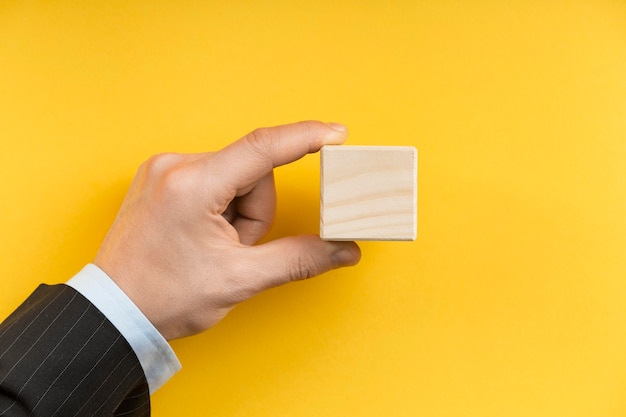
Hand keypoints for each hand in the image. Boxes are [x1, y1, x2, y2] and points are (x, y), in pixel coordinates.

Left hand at [94, 121, 360, 339]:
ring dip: (238, 212)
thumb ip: (298, 258)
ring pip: (233, 177)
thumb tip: (343, 250)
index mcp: (192, 186)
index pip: (262, 148)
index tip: (336, 133)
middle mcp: (174, 165)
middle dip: (255, 213)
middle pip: (251, 172)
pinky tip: (202, 234)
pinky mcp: (161, 177)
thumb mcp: (239, 280)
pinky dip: (220, 207)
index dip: (305, 138)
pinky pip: (212, 180)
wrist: (115, 313)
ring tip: (213, 246)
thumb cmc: (166, 297)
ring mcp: (163, 169)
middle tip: (234, 249)